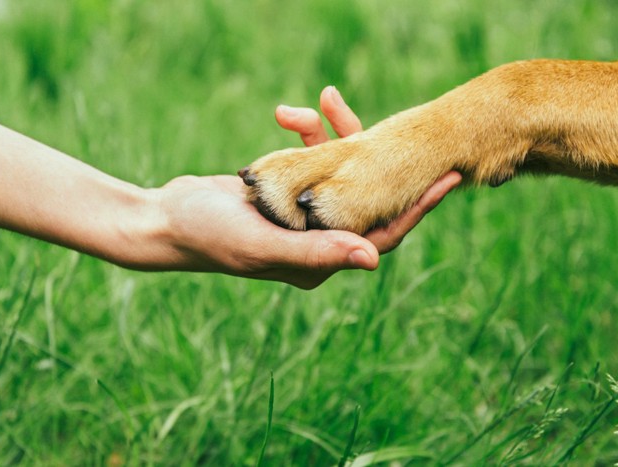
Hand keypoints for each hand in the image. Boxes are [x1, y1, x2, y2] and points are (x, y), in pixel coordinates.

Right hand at [145, 87, 460, 288]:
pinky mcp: (286, 191)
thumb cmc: (210, 236)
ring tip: (326, 99)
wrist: (167, 218)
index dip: (417, 207)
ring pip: (338, 172)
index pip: (383, 234)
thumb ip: (318, 250)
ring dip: (334, 135)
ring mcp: (302, 214)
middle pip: (366, 198)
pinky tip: (288, 116)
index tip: (450, 178)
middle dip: (379, 158)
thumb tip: (376, 259)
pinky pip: (310, 160)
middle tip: (408, 126)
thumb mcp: (264, 244)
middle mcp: (317, 239)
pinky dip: (303, 136)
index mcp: (321, 260)